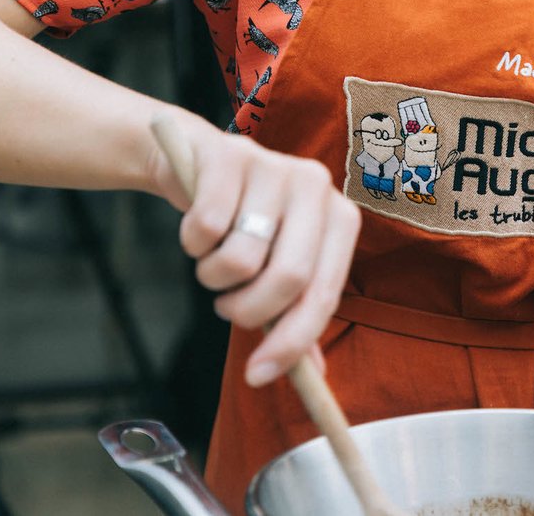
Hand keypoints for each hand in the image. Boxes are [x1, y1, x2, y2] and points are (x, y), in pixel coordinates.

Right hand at [148, 117, 360, 386]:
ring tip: (214, 260)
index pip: (323, 294)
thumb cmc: (248, 223)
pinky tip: (198, 229)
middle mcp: (317, 187)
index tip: (257, 376)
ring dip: (214, 277)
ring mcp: (275, 166)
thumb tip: (313, 378)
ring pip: (240, 259)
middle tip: (227, 307)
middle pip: (288, 278)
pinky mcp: (229, 156)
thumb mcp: (278, 265)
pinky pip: (205, 228)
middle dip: (247, 311)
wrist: (199, 162)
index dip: (291, 341)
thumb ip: (296, 316)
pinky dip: (192, 244)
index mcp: (340, 218)